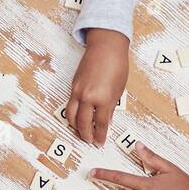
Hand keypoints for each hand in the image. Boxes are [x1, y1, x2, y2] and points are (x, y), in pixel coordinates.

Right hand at [67, 28, 128, 145]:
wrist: (106, 46)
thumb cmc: (117, 65)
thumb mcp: (119, 90)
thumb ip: (111, 107)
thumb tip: (106, 121)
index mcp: (103, 99)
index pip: (100, 124)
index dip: (100, 136)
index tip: (100, 143)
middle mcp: (88, 97)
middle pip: (83, 123)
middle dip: (86, 135)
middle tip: (89, 141)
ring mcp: (78, 91)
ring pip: (72, 116)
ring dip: (75, 127)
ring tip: (80, 133)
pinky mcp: (73, 86)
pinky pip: (70, 105)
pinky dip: (72, 115)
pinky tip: (77, 119)